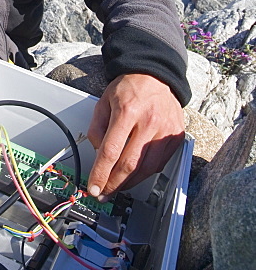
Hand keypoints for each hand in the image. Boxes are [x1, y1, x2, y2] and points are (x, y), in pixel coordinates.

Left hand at [86, 73, 184, 197]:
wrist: (155, 76)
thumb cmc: (128, 88)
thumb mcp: (103, 102)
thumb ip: (97, 128)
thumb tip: (97, 155)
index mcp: (127, 111)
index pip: (111, 151)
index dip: (100, 174)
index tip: (94, 187)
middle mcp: (149, 122)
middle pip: (129, 164)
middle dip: (113, 184)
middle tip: (103, 193)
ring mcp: (165, 131)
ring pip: (146, 169)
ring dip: (129, 183)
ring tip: (116, 188)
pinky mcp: (176, 137)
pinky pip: (159, 164)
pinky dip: (145, 174)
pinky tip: (134, 176)